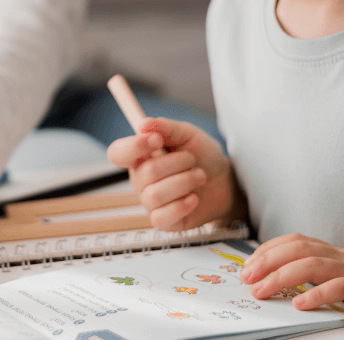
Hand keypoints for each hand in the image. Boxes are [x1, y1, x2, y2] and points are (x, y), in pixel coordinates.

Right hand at [107, 117, 240, 230]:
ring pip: (156, 195)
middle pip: (146, 172)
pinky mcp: (162, 220)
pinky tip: (193, 198)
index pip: (118, 153)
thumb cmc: (203, 157)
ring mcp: (150, 201)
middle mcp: (141, 179)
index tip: (157, 139)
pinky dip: (182, 205)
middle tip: (192, 160)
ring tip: (199, 176)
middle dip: (178, 163)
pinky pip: (161, 217)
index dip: (133, 147)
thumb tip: (143, 124)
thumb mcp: (187, 134)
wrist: (225, 182)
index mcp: (141, 156)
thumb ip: (166, 127)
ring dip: (185, 182)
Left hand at [240, 233, 343, 338]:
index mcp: (336, 254)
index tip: (248, 265)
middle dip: (268, 261)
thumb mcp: (342, 286)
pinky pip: (343, 287)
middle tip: (247, 278)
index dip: (268, 249)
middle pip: (299, 248)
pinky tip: (300, 304)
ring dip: (283, 277)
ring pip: (315, 264)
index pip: (296, 240)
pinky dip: (318, 294)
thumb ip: (317, 282)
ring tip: (263, 291)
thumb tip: (276, 290)